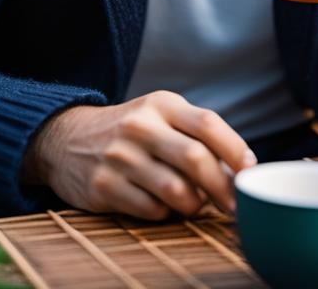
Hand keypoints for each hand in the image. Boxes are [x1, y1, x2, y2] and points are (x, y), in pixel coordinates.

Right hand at [23, 91, 256, 220]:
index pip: (207, 123)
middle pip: (195, 159)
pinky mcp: (103, 186)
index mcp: (161, 104)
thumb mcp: (160, 116)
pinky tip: (163, 206)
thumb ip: (196, 135)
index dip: (235, 150)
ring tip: (196, 203)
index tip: (251, 172)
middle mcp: (140, 126)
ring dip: (195, 204)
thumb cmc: (132, 131)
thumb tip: (241, 170)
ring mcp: (119, 156)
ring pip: (176, 190)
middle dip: (223, 188)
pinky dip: (166, 213)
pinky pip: (152, 210)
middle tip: (235, 205)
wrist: (67, 138)